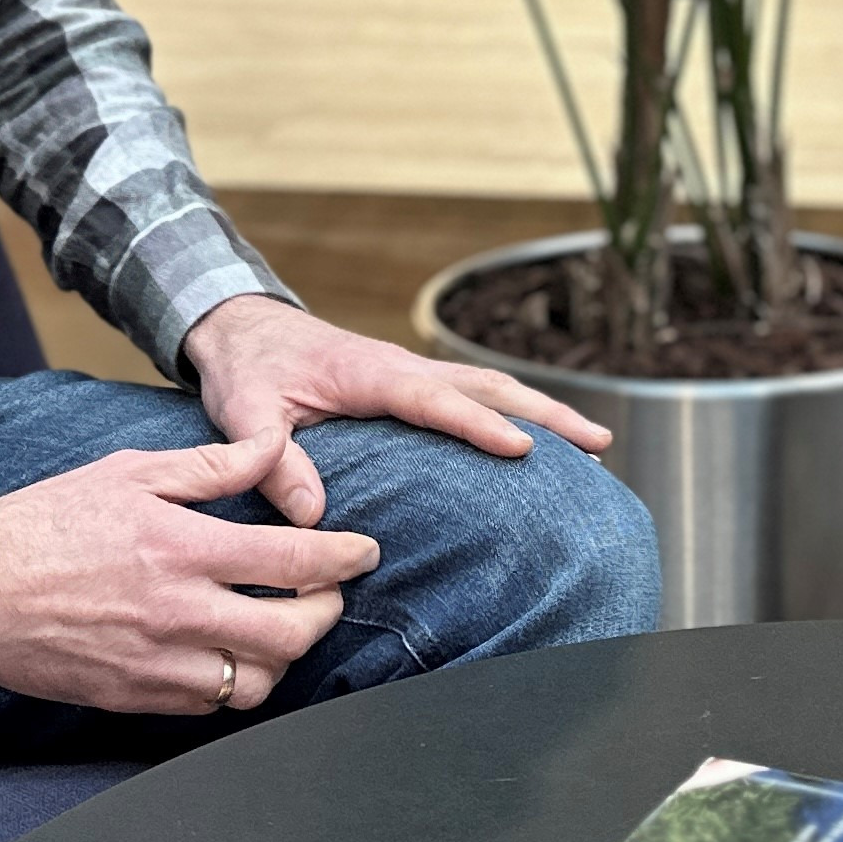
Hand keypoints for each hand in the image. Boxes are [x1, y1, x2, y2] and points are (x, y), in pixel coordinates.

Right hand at [0, 430, 375, 711]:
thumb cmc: (45, 521)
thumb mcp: (129, 472)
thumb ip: (210, 467)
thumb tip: (273, 447)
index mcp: (180, 547)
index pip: (293, 562)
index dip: (343, 560)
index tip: (364, 553)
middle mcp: (176, 613)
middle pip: (289, 635)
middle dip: (325, 614)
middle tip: (327, 595)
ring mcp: (155, 665)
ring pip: (256, 684)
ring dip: (282, 658)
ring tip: (280, 628)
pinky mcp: (132, 700)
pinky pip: (209, 709)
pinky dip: (233, 685)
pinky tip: (230, 657)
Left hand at [176, 293, 609, 527]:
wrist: (240, 326)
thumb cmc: (245, 369)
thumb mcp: (245, 413)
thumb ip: (273, 460)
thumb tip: (314, 515)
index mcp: (370, 373)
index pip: (435, 399)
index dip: (479, 424)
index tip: (523, 449)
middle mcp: (402, 367)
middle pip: (488, 385)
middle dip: (547, 412)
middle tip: (601, 443)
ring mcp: (410, 372)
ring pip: (489, 387)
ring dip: (542, 410)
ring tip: (596, 444)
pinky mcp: (408, 382)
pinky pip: (472, 395)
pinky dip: (512, 411)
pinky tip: (537, 441)